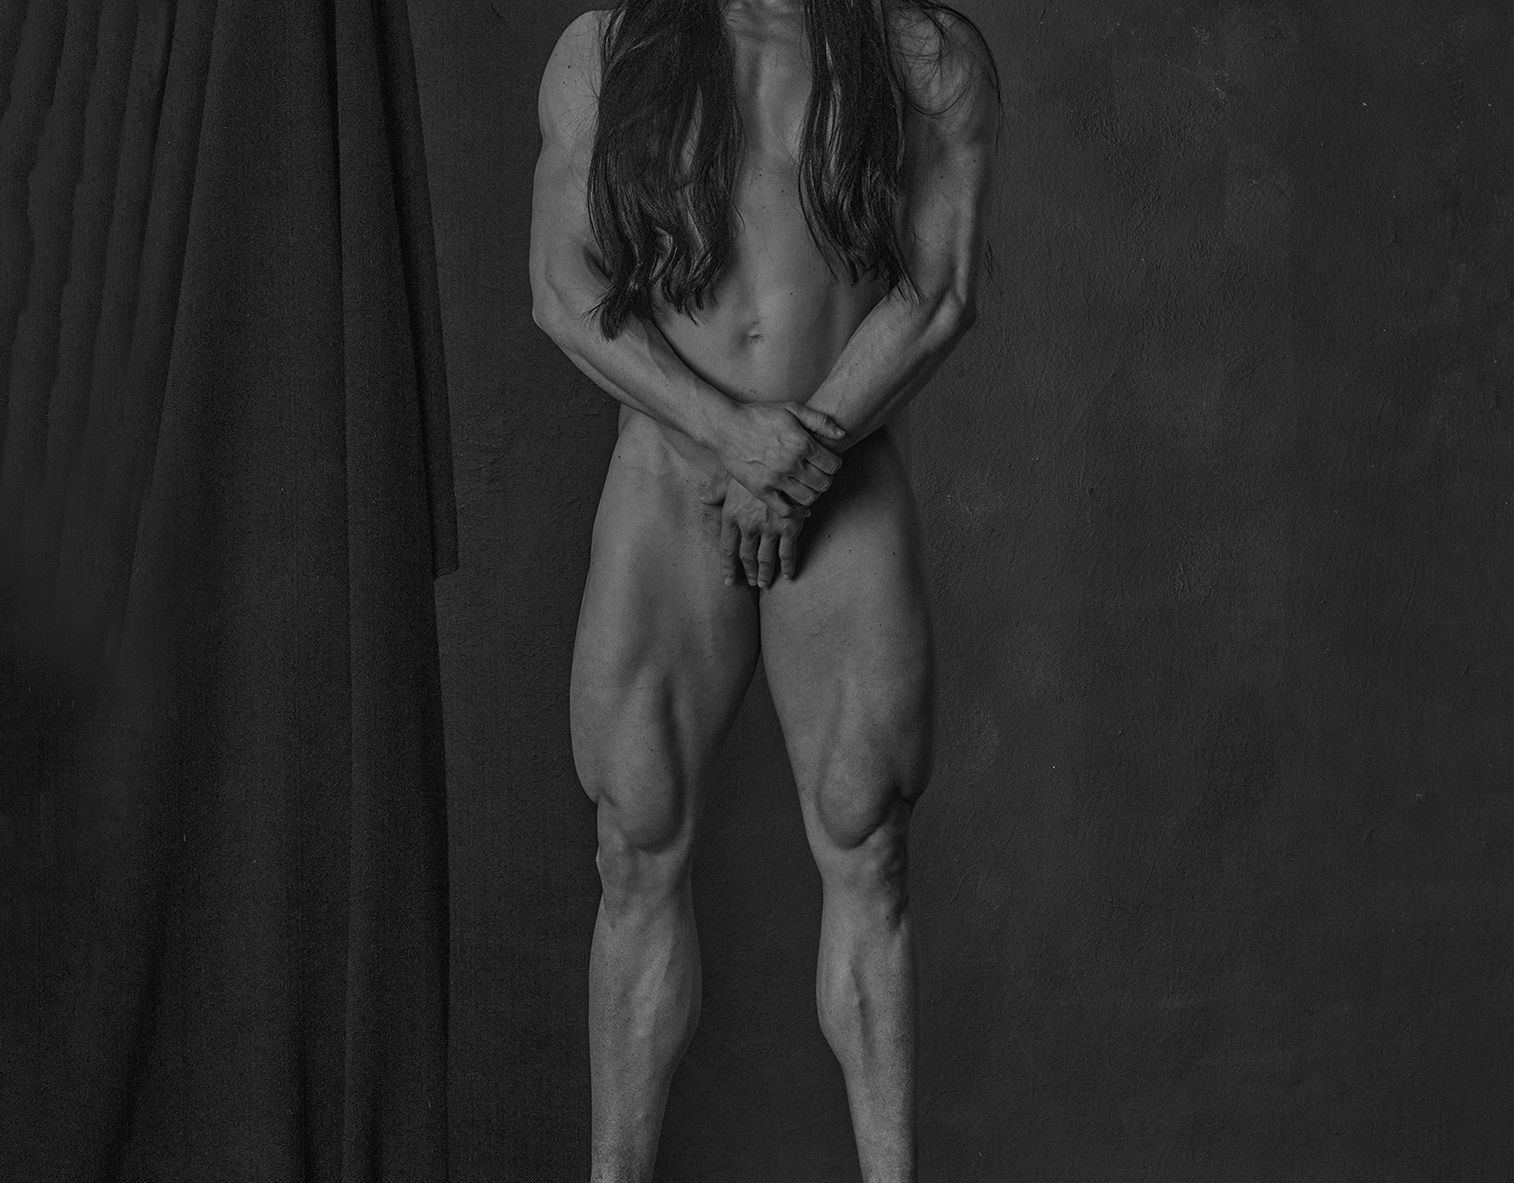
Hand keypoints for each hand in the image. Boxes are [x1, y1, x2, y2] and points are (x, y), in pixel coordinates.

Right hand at [711, 401, 844, 518]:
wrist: (726, 426)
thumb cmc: (759, 415)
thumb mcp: (792, 408)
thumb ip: (819, 420)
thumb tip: (842, 435)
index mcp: (802, 442)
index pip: (833, 465)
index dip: (834, 464)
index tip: (827, 462)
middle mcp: (791, 463)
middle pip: (823, 483)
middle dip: (825, 479)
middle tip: (818, 475)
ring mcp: (776, 478)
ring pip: (808, 498)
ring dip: (812, 494)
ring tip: (807, 486)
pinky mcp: (761, 490)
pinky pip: (786, 510)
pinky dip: (797, 513)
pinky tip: (801, 507)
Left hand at [713, 476, 808, 587]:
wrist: (781, 462)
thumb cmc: (755, 466)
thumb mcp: (732, 476)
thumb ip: (717, 490)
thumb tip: (702, 498)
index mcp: (731, 515)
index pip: (727, 548)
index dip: (728, 567)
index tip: (729, 580)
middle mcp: (748, 525)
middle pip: (746, 556)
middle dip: (748, 572)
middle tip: (751, 582)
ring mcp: (769, 528)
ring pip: (765, 559)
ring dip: (765, 574)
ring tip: (764, 584)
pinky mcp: (789, 527)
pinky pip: (787, 553)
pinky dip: (788, 566)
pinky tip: (788, 575)